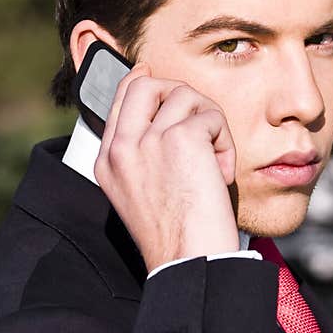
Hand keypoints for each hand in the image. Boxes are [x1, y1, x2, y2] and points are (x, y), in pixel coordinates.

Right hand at [93, 62, 239, 273]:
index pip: (119, 101)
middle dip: (178, 93)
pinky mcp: (180, 139)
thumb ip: (142, 154)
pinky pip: (210, 117)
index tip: (150, 72)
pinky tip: (220, 172)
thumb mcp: (140, 192)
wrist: (188, 260)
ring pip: (186, 97)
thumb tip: (159, 111)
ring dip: (209, 125)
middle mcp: (122, 148)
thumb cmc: (176, 235)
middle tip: (198, 120)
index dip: (139, 81)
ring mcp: (147, 141)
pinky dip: (224, 143)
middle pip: (146, 84)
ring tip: (212, 163)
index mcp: (108, 162)